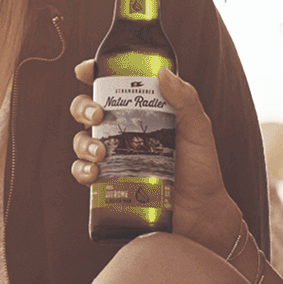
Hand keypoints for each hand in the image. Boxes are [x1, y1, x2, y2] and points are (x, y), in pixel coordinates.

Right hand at [69, 60, 246, 260]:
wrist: (201, 213)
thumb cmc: (202, 169)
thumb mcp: (198, 129)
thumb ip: (185, 99)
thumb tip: (163, 72)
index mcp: (141, 111)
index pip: (111, 86)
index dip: (93, 74)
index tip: (85, 70)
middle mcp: (122, 131)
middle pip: (87, 110)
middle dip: (82, 108)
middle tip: (96, 116)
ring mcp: (113, 157)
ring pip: (81, 141)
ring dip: (82, 143)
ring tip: (100, 153)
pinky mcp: (108, 183)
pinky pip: (83, 173)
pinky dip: (81, 171)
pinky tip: (92, 173)